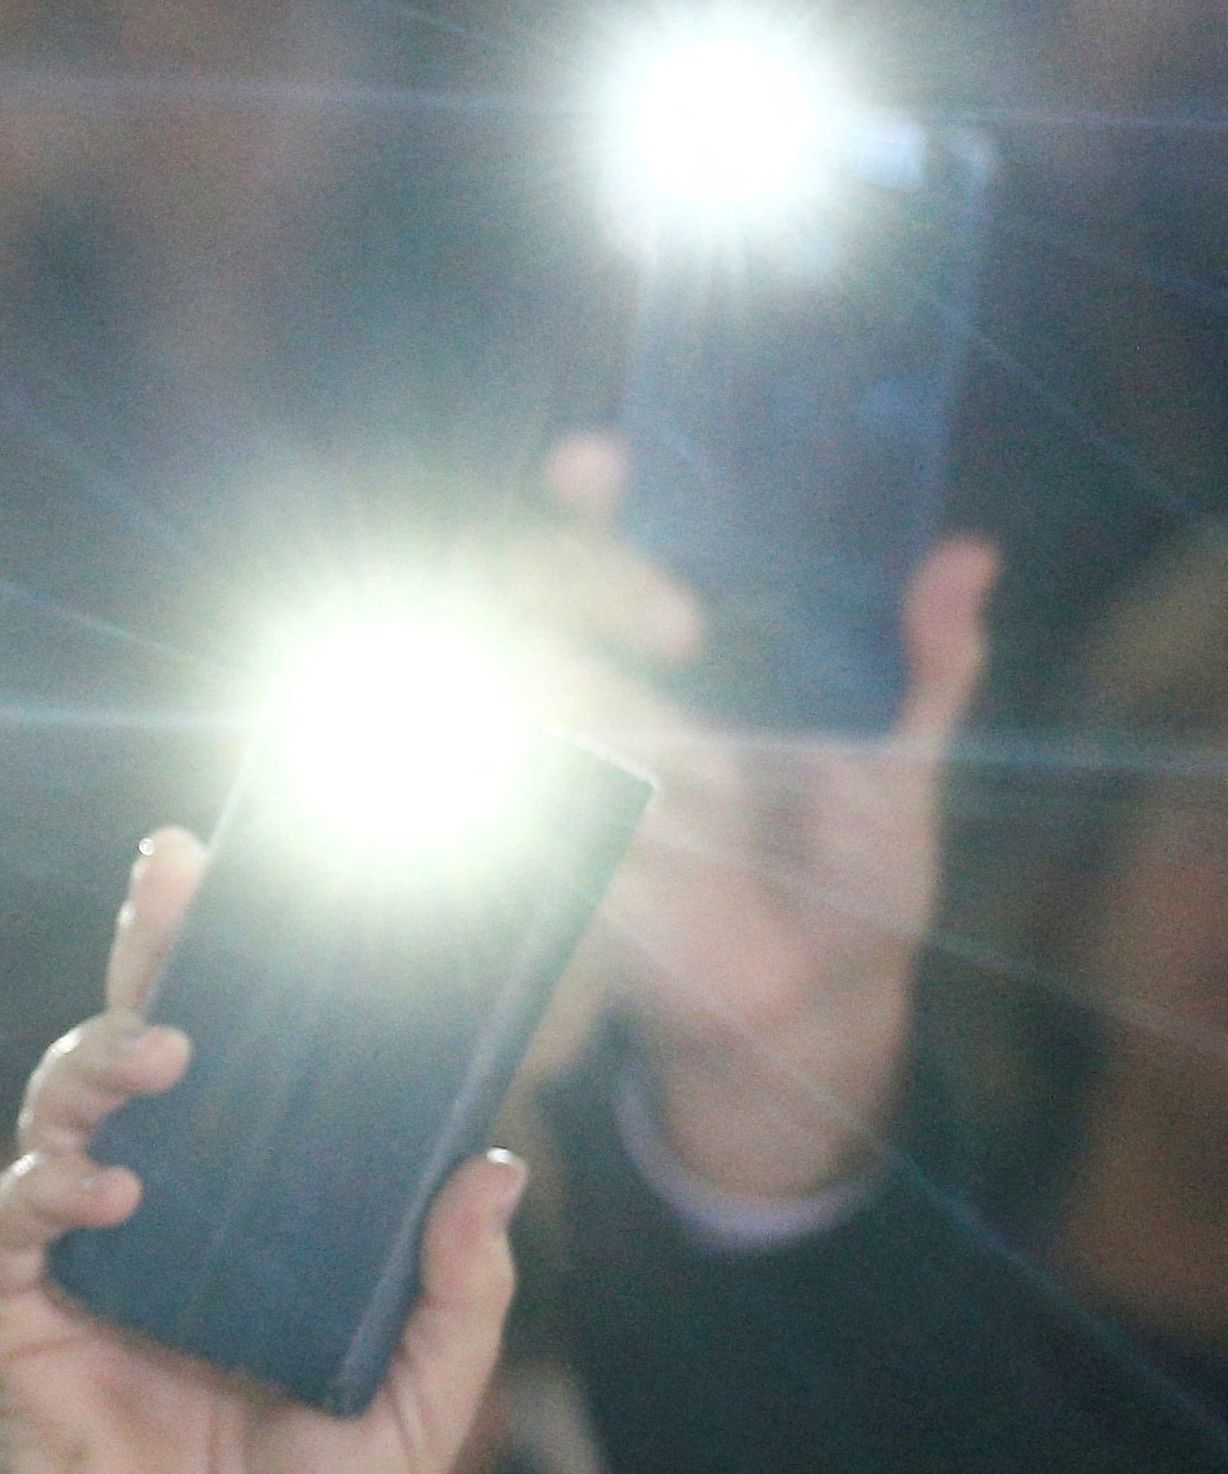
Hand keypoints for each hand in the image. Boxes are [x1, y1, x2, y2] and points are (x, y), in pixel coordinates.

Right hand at [0, 837, 523, 1473]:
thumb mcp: (425, 1408)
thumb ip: (458, 1289)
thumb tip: (495, 1157)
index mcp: (258, 1232)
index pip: (250, 1080)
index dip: (244, 982)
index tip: (260, 881)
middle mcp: (168, 1225)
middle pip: (143, 1055)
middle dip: (153, 956)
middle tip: (178, 873)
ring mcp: (87, 1265)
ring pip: (68, 1114)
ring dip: (103, 1062)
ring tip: (166, 1054)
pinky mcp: (24, 1320)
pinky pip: (20, 1222)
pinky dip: (57, 1190)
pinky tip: (113, 1193)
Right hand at [514, 435, 992, 1199]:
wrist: (809, 1012)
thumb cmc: (856, 880)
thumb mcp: (903, 768)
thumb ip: (924, 664)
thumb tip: (969, 554)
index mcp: (681, 660)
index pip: (597, 546)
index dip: (579, 498)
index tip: (598, 461)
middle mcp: (600, 692)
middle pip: (517, 585)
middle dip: (581, 575)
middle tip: (683, 626)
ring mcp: (552, 768)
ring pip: (505, 678)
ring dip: (590, 703)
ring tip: (691, 772)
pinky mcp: (528, 843)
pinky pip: (506, 795)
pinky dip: (569, 804)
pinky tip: (640, 835)